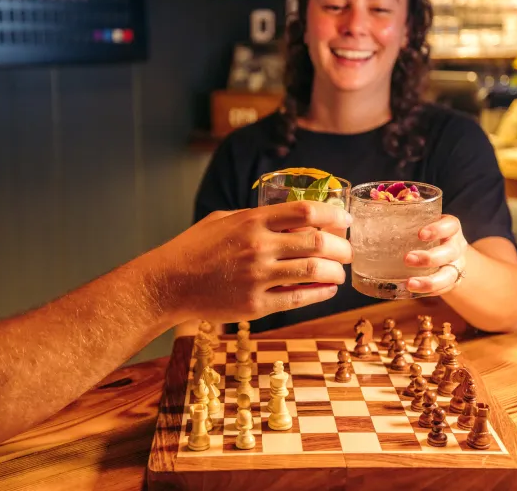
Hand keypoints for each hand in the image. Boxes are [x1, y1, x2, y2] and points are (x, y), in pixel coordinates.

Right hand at [155, 202, 352, 323]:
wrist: (167, 284)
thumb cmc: (193, 249)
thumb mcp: (222, 220)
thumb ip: (254, 217)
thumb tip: (288, 217)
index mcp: (252, 221)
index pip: (305, 211)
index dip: (333, 215)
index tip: (346, 220)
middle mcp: (258, 246)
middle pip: (318, 242)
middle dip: (342, 248)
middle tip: (348, 252)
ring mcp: (257, 277)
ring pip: (314, 271)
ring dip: (336, 273)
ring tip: (339, 273)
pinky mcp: (256, 304)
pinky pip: (299, 298)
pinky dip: (320, 294)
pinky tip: (326, 290)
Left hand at [403, 214, 466, 295]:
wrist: (447, 253)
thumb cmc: (423, 233)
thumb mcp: (418, 222)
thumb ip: (399, 219)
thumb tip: (360, 218)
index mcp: (450, 228)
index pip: (450, 225)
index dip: (438, 229)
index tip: (420, 234)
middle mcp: (456, 246)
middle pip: (450, 252)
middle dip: (429, 258)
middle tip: (407, 259)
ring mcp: (456, 265)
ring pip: (449, 275)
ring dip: (429, 281)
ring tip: (409, 284)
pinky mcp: (452, 281)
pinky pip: (444, 289)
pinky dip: (429, 291)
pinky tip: (413, 291)